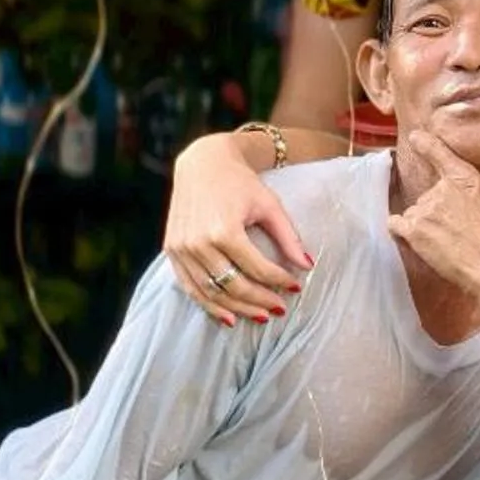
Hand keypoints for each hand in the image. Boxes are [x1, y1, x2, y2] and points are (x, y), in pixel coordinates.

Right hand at [166, 134, 311, 323]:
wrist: (202, 163)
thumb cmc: (240, 182)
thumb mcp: (270, 205)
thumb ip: (288, 238)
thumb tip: (308, 266)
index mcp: (224, 230)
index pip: (257, 269)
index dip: (279, 281)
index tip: (296, 287)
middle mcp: (198, 242)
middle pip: (233, 286)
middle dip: (260, 301)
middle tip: (279, 309)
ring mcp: (181, 248)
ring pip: (211, 293)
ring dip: (237, 309)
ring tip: (260, 316)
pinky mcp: (171, 250)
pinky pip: (189, 288)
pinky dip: (208, 305)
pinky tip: (228, 317)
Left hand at [388, 132, 479, 313]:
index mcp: (464, 178)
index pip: (437, 152)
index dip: (424, 143)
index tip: (415, 137)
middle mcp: (441, 190)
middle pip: (428, 194)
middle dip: (437, 210)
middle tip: (457, 229)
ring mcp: (425, 210)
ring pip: (414, 212)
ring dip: (424, 225)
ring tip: (447, 241)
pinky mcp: (413, 232)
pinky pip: (396, 225)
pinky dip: (403, 232)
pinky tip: (421, 243)